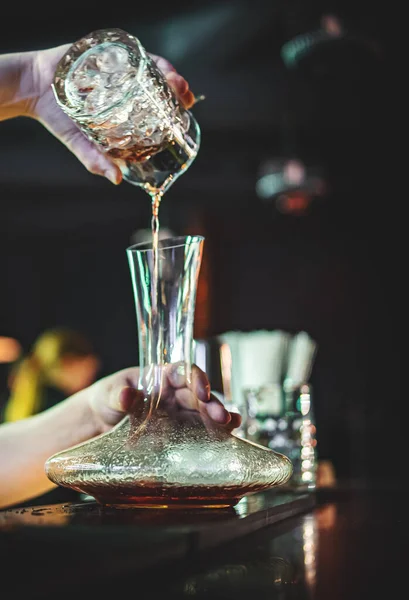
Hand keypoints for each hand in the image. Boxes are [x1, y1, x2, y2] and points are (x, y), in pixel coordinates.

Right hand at [27, 44, 195, 184]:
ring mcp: (120, 71)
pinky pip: (134, 54)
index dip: (175, 108)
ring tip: (176, 81)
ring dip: (168, 73)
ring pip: (152, 68)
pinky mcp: (110, 55)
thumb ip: (96, 160)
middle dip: (177, 89)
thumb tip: (117, 180)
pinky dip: (147, 60)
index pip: (158, 108)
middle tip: (185, 95)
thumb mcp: (79, 142)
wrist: (34, 89)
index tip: (187, 110)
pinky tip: (157, 67)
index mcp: (127, 110)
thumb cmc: (59, 119)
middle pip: (161, 86)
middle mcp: (128, 89)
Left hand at [87, 364, 241, 433]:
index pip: (183, 372)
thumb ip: (117, 394)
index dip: (195, 378)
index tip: (201, 391)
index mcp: (160, 377)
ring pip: (204, 414)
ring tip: (233, 426)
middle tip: (221, 417)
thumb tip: (126, 395)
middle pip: (199, 395)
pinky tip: (227, 439)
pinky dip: (214, 435)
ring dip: (220, 419)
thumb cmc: (106, 399)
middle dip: (212, 404)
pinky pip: (199, 433)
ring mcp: (179, 415)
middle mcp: (174, 394)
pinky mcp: (179, 435)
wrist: (99, 426)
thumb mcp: (108, 394)